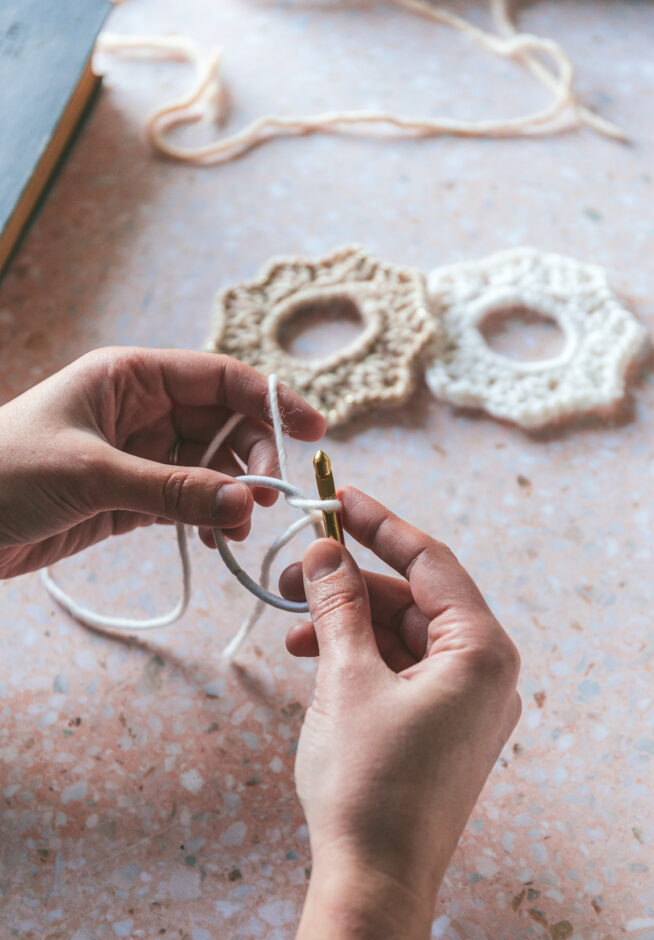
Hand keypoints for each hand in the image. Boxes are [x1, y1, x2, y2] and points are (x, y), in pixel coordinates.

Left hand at [0, 347, 323, 577]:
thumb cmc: (6, 473)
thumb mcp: (93, 474)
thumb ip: (174, 489)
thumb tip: (249, 504)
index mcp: (132, 377)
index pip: (219, 377)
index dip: (271, 400)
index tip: (313, 431)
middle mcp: (143, 411)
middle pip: (225, 424)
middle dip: (252, 459)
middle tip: (264, 500)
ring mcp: (141, 455)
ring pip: (213, 467)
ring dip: (234, 495)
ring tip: (237, 529)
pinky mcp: (133, 498)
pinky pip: (190, 501)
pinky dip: (211, 518)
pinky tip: (217, 538)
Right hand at [279, 486, 520, 901]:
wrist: (376, 881)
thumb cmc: (368, 783)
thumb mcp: (345, 678)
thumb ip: (337, 604)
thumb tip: (323, 549)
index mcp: (482, 651)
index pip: (430, 561)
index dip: (379, 524)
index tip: (336, 498)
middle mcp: (486, 671)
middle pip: (413, 598)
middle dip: (350, 583)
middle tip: (293, 573)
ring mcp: (467, 702)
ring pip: (402, 634)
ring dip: (347, 622)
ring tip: (291, 625)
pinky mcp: (444, 726)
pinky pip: (402, 669)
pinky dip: (359, 657)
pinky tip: (313, 657)